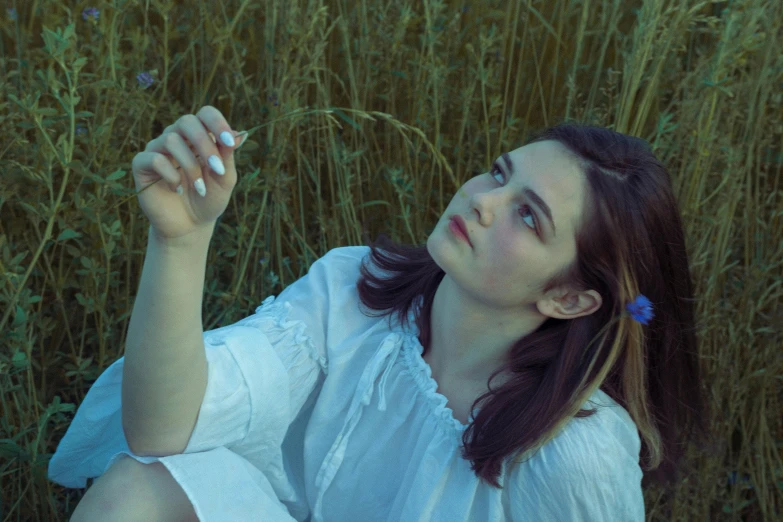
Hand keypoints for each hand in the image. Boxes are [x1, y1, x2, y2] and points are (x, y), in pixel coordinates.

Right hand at [131, 105, 246, 242]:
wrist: (189, 226)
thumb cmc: (209, 199)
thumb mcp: (224, 179)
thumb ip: (228, 157)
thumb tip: (239, 134)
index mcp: (199, 136)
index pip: (205, 114)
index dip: (217, 123)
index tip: (229, 143)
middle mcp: (177, 137)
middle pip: (186, 121)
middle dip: (205, 144)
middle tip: (216, 169)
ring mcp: (157, 149)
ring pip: (171, 140)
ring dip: (190, 166)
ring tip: (200, 188)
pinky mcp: (142, 165)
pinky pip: (154, 158)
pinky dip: (170, 175)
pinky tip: (177, 189)